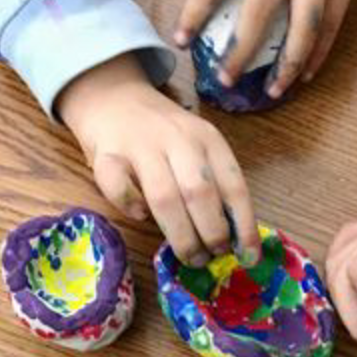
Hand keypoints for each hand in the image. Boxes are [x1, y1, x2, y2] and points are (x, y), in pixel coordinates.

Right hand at [57, 57, 258, 265]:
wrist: (113, 98)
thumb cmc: (164, 136)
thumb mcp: (199, 150)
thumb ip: (215, 186)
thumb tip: (234, 241)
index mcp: (208, 139)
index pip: (234, 186)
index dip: (245, 226)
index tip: (249, 258)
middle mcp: (178, 139)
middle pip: (199, 193)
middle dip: (211, 234)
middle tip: (211, 257)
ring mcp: (141, 144)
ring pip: (165, 197)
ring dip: (181, 235)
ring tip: (189, 256)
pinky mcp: (106, 153)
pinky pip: (118, 186)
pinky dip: (130, 205)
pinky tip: (139, 214)